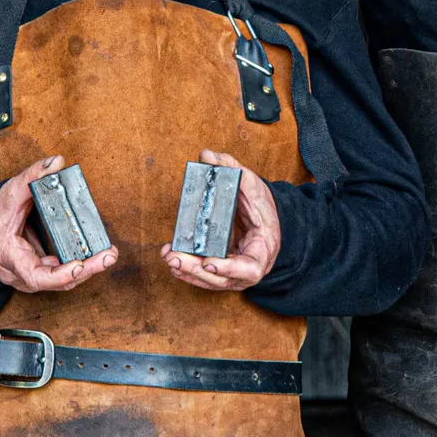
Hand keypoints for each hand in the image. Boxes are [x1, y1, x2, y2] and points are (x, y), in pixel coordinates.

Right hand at [0, 155, 117, 292]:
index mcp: (9, 255)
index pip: (34, 275)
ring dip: (88, 270)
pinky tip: (97, 255)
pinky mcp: (41, 273)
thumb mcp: (10, 193)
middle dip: (85, 270)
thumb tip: (57, 162)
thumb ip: (32, 176)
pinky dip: (81, 267)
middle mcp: (19, 273)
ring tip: (108, 254)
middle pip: (55, 282)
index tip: (79, 265)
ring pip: (62, 283)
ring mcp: (30, 277)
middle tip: (108, 256)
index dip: (58, 275)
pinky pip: (62, 276)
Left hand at [161, 149, 280, 291]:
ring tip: (169, 256)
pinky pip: (206, 278)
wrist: (267, 220)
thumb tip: (206, 155)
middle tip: (174, 258)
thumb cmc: (262, 206)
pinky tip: (174, 263)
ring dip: (188, 272)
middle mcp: (250, 267)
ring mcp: (237, 273)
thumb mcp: (253, 185)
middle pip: (223, 279)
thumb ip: (231, 169)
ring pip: (211, 281)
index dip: (230, 269)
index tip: (209, 262)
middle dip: (196, 270)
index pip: (250, 268)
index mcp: (263, 249)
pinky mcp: (224, 272)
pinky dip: (189, 273)